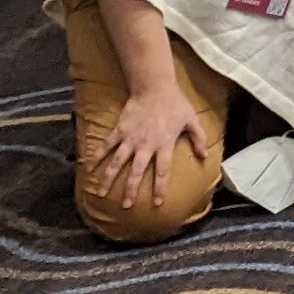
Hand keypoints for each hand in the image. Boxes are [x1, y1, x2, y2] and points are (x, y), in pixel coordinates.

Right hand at [89, 83, 212, 214]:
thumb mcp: (192, 120)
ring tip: (100, 193)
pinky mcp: (119, 130)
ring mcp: (130, 138)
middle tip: (125, 206)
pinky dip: (96, 157)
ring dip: (108, 178)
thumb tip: (204, 157)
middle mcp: (146, 145)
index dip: (160, 188)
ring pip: (117, 162)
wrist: (154, 87)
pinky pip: (105, 146)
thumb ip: (199, 139)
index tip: (157, 203)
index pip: (162, 171)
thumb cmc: (176, 104)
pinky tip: (89, 169)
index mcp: (164, 144)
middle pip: (137, 172)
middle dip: (130, 190)